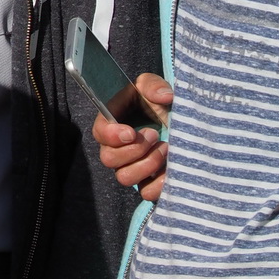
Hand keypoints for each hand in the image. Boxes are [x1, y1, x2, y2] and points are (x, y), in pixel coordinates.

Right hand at [91, 73, 172, 200]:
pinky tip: (171, 170)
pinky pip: (146, 193)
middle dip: (134, 149)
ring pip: (125, 177)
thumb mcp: (154, 87)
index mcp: (113, 123)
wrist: (179, 122)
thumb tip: (164, 96)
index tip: (131, 133)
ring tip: (165, 148)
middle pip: (109, 159)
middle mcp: (117, 149)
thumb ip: (154, 85)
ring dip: (147, 165)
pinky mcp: (148, 182)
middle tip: (155, 135)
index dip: (111, 135)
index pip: (99, 133)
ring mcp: (132, 167)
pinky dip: (159, 185)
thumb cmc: (158, 103)